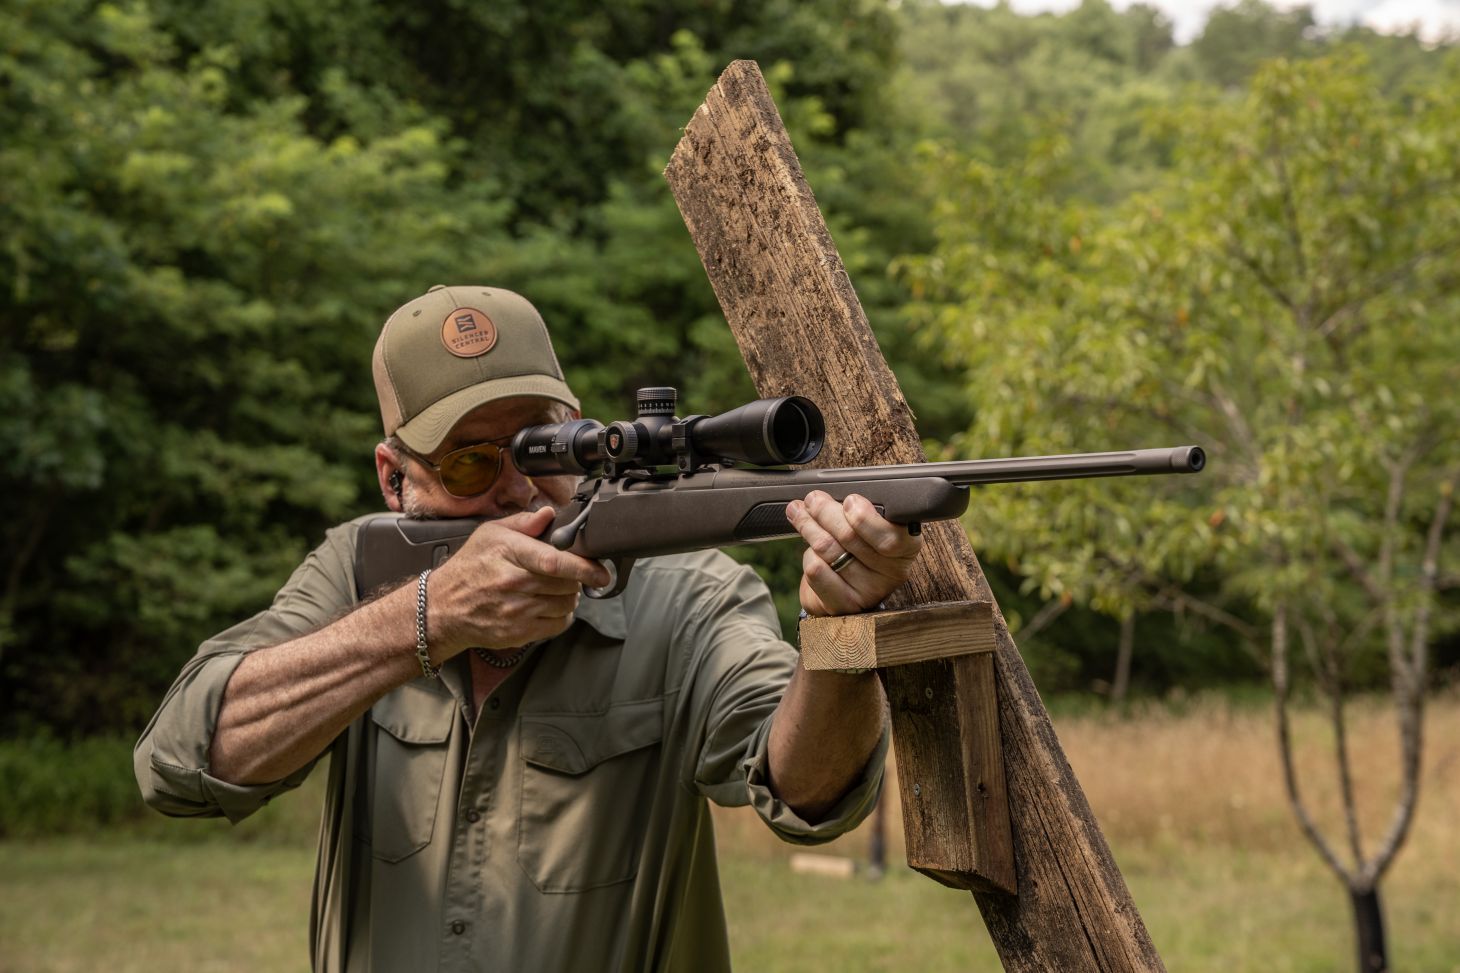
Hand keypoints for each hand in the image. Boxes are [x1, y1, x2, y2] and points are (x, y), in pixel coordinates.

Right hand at [426, 507, 610, 653]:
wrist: (443, 608)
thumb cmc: (468, 568)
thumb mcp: (489, 534)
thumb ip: (523, 523)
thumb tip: (549, 515)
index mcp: (509, 555)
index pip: (554, 561)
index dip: (584, 566)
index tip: (601, 570)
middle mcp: (513, 584)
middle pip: (566, 584)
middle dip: (577, 579)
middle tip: (570, 574)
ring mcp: (516, 612)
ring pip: (565, 605)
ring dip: (569, 597)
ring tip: (556, 588)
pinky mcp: (518, 633)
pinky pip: (556, 625)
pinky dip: (561, 616)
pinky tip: (549, 606)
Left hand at [785, 491, 922, 615]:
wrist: (845, 586)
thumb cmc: (859, 547)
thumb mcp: (869, 523)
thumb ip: (859, 509)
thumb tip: (827, 496)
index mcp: (905, 548)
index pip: (891, 537)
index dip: (866, 519)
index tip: (850, 501)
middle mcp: (892, 573)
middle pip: (851, 537)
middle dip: (825, 512)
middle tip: (813, 500)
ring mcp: (868, 592)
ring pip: (829, 550)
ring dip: (809, 527)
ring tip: (799, 513)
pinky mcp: (843, 605)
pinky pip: (817, 572)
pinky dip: (808, 556)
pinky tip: (810, 550)